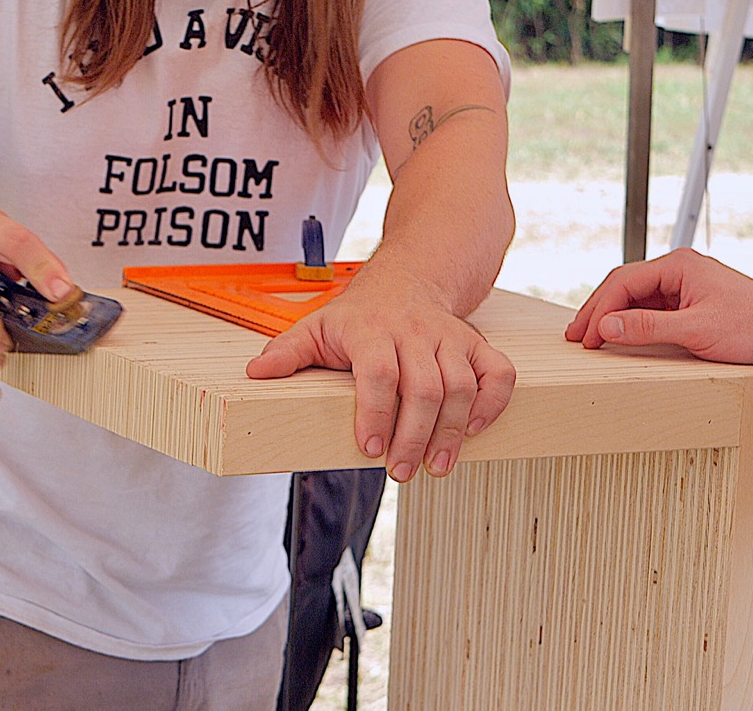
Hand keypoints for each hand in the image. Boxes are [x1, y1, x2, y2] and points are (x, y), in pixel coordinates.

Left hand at [245, 272, 515, 481]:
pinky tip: (473, 430)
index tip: (368, 448)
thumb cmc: (357, 315)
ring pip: (460, 386)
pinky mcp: (476, 344)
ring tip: (437, 465)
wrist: (406, 279)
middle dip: (414, 436)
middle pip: (424, 388)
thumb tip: (255, 374)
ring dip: (451, 432)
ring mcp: (448, 338)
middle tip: (403, 472)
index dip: (376, 412)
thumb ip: (287, 352)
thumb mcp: (315, 326)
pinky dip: (491, 403)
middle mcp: (414, 332)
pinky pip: (497, 373)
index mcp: (371, 330)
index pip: (379, 373)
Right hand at [565, 248, 752, 364]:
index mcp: (679, 265)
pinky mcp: (691, 302)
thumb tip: (606, 327)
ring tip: (591, 337)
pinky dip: (631, 322)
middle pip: (624, 286)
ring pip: (635, 297)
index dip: (600, 310)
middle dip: (598, 311)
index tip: (585, 336)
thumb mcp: (695, 330)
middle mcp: (679, 270)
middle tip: (576, 336)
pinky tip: (620, 335)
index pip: (623, 282)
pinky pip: (651, 308)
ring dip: (612, 317)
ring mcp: (685, 285)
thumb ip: (647, 327)